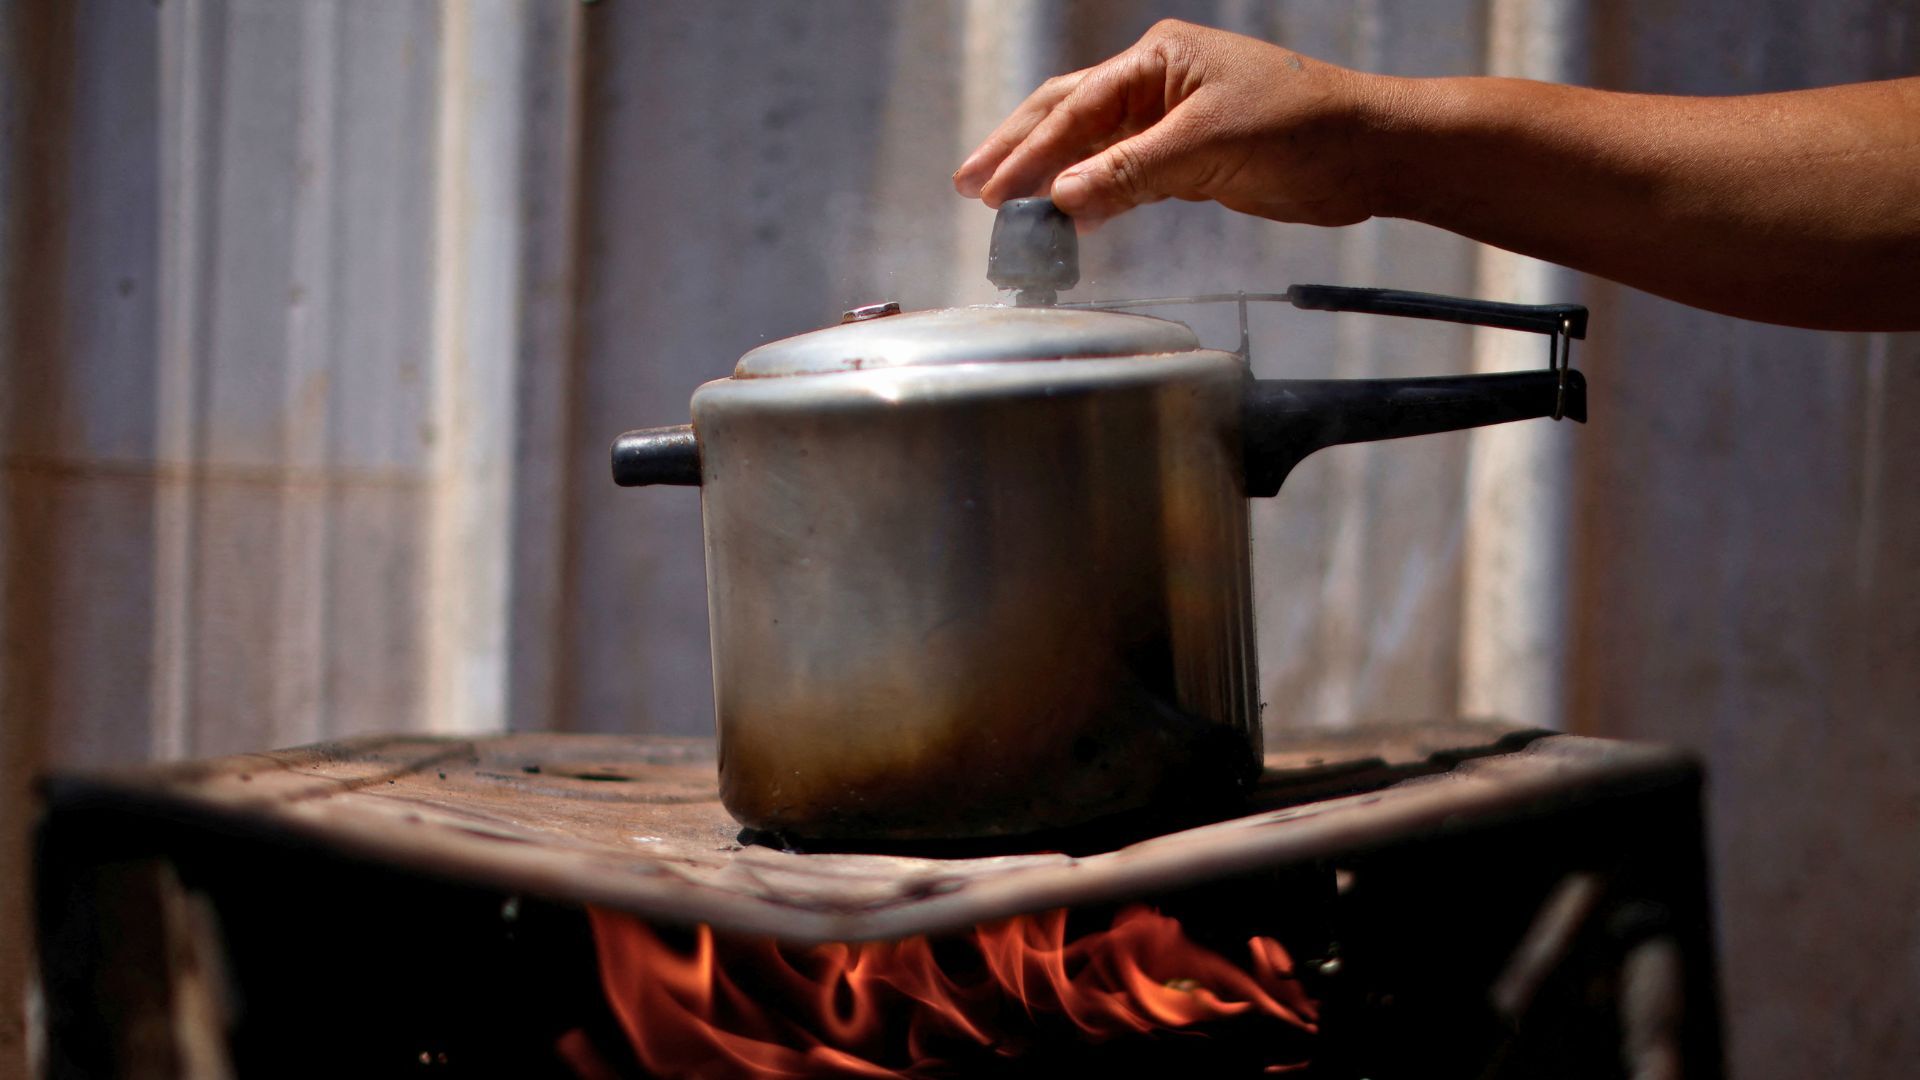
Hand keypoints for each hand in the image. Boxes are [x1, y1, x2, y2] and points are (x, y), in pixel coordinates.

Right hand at [952, 20, 1386, 227]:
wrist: (1368, 153)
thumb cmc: (1303, 128)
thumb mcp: (1207, 148)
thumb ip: (1130, 173)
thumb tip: (1061, 200)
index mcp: (1159, 58)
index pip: (1076, 106)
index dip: (1030, 151)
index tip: (993, 191)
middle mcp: (1158, 82)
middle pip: (1068, 115)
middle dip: (1018, 151)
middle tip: (970, 187)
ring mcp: (1171, 120)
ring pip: (1091, 147)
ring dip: (1048, 175)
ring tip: (999, 202)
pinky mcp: (1187, 159)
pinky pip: (1122, 175)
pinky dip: (1089, 195)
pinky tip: (1064, 214)